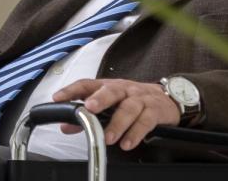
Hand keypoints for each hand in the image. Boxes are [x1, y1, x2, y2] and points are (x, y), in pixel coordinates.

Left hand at [52, 78, 180, 150]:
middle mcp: (126, 90)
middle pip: (112, 90)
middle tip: (90, 108)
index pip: (89, 84)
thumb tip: (65, 126)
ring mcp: (142, 99)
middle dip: (101, 98)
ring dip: (118, 123)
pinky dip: (136, 132)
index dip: (73, 90)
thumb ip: (88, 116)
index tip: (58, 97)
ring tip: (108, 137)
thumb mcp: (112, 105)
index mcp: (111, 87)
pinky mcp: (156, 110)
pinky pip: (146, 121)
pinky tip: (128, 142)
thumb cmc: (135, 101)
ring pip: (130, 107)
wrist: (169, 98)